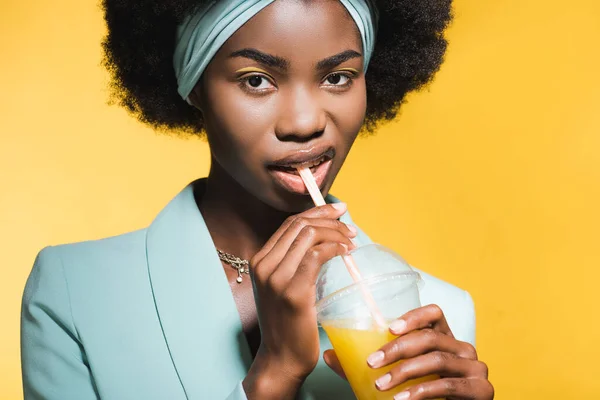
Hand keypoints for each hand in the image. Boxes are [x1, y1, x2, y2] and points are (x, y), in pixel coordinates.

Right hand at [243, 203, 356, 397]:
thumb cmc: (288, 322)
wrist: (282, 357)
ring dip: (336, 233)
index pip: (290, 223)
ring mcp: (276, 278)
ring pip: (310, 235)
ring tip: (351, 241)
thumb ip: (294, 261)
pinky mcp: (293, 291)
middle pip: (300, 224)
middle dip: (330, 218)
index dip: (317, 212)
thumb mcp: (283, 285)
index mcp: (260, 260)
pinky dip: (336, 248)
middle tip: (350, 226)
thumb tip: (323, 235)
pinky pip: (318, 255)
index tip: (338, 210)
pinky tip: (346, 253)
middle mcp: (263, 265)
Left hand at [324, 305, 493, 399]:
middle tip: (372, 362)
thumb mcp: (393, 378)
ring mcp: (476, 367)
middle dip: (397, 349)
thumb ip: (365, 367)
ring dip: (405, 372)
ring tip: (381, 385)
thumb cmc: (418, 396)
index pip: (434, 313)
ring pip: (438, 359)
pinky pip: (449, 385)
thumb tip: (328, 355)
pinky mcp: (482, 389)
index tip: (389, 328)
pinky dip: (422, 392)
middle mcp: (463, 347)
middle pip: (431, 337)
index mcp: (444, 337)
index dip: (414, 315)